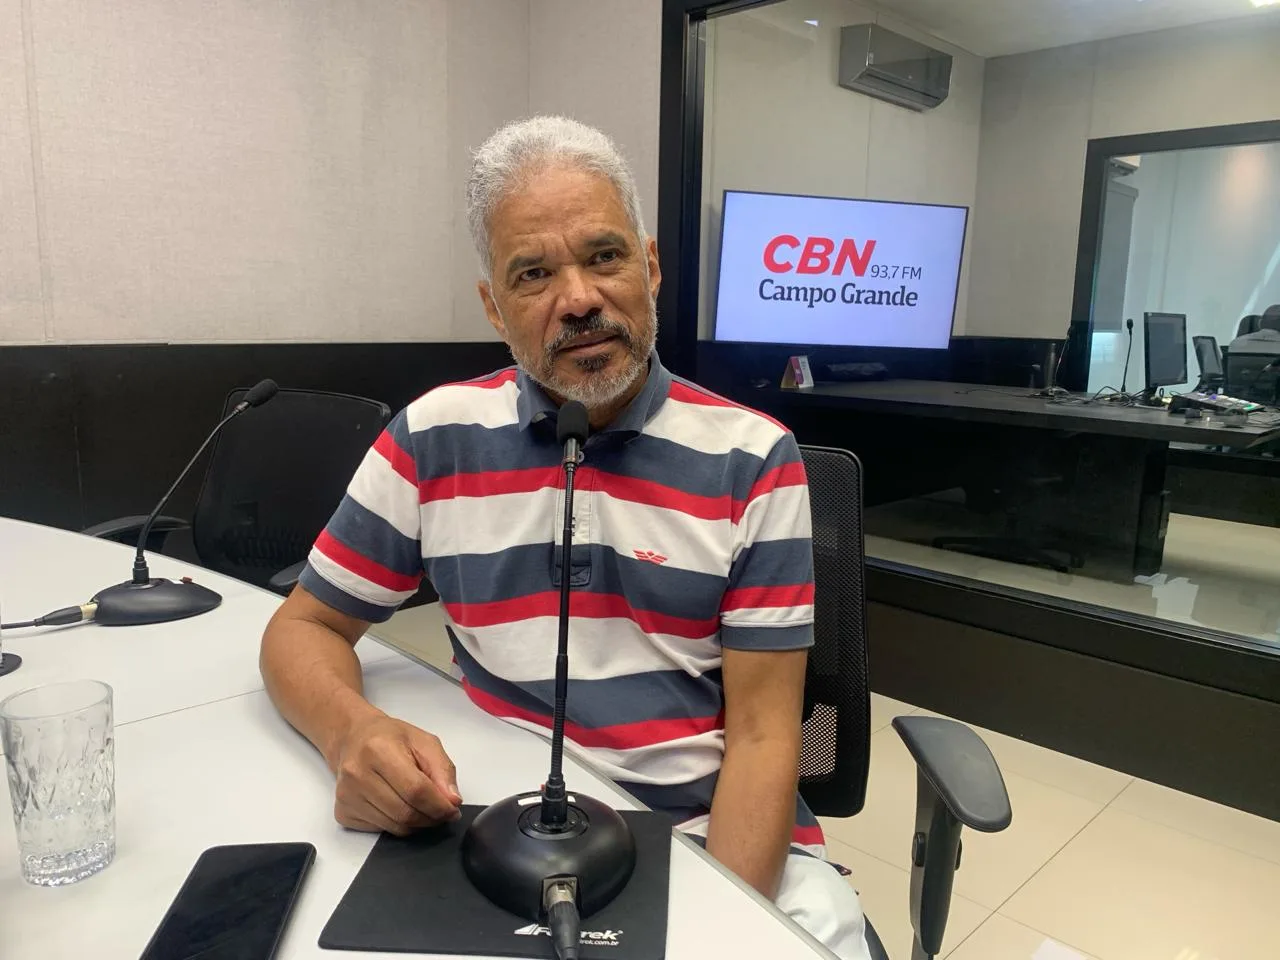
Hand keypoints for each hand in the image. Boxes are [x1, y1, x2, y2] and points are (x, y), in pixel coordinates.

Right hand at [332, 713, 462, 835]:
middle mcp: (357, 774)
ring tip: (423, 807)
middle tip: (442, 812)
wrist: (353, 739)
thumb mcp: (424, 742)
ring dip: (417, 824)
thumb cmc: (389, 738)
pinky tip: (399, 806)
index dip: (439, 805)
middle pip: (405, 813)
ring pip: (394, 827)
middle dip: (431, 818)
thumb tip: (452, 801)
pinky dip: (398, 824)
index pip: (415, 790)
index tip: (453, 810)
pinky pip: (380, 830)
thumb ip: (443, 770)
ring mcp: (347, 796)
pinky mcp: (344, 812)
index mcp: (378, 750)